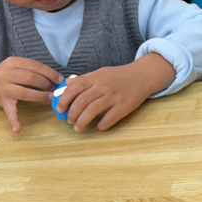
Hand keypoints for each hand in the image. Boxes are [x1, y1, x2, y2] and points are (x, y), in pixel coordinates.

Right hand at [0, 57, 61, 132]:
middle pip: (31, 78)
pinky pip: (9, 112)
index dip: (49, 73)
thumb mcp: (17, 65)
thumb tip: (56, 78)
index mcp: (12, 62)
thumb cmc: (8, 73)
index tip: (59, 79)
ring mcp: (3, 89)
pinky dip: (14, 121)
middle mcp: (6, 74)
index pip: (35, 66)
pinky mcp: (2, 102)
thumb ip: (33, 69)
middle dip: (46, 83)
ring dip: (40, 96)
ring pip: (24, 92)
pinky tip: (18, 129)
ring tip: (49, 97)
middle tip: (54, 88)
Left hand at [55, 54, 175, 132]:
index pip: (75, 88)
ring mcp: (114, 96)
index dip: (65, 99)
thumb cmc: (119, 75)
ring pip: (93, 110)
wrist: (142, 76)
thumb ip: (84, 79)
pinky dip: (102, 125)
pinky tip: (98, 127)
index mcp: (96, 77)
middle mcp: (103, 86)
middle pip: (82, 101)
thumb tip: (66, 85)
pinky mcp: (124, 106)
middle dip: (72, 113)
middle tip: (69, 121)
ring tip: (78, 128)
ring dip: (82, 121)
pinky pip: (110, 118)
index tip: (59, 108)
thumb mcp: (100, 72)